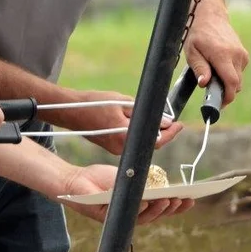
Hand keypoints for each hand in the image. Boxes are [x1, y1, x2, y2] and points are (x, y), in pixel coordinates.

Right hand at [55, 89, 183, 155]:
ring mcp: (115, 149)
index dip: (170, 133)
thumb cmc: (94, 103)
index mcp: (125, 136)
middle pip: (150, 144)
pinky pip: (130, 142)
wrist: (71, 111)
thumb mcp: (122, 102)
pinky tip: (139, 123)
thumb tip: (164, 121)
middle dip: (162, 134)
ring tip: (158, 121)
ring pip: (140, 143)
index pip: (156, 140)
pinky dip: (138, 134)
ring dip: (150, 134)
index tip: (179, 124)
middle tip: (172, 122)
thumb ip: (143, 113)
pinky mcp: (111, 146)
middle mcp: (121, 148)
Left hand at [58, 164, 193, 223]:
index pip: (162, 209)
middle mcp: (131, 215)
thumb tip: (163, 180)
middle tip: (183, 199)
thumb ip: (143, 180)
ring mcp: (120, 217)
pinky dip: (138, 207)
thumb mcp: (127, 176)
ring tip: (168, 199)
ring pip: (144, 217)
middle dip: (172, 208)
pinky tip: (147, 201)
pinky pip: (125, 214)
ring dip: (158, 209)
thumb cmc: (101, 179)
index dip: (177, 207)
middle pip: (157, 215)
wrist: (78, 180)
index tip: (192, 199)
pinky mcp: (108, 217)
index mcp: (139, 206)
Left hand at [184, 11, 248, 105]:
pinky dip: (230, 73)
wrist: (210, 16)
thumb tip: (204, 84)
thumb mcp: (192, 51)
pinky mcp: (244, 54)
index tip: (219, 105)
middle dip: (226, 91)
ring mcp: (242, 55)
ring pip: (238, 78)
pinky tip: (219, 66)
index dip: (227, 97)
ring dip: (227, 82)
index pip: (231, 83)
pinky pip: (239, 71)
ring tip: (213, 74)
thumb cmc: (198, 34)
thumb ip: (199, 68)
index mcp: (223, 55)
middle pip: (236, 84)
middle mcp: (237, 55)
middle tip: (212, 92)